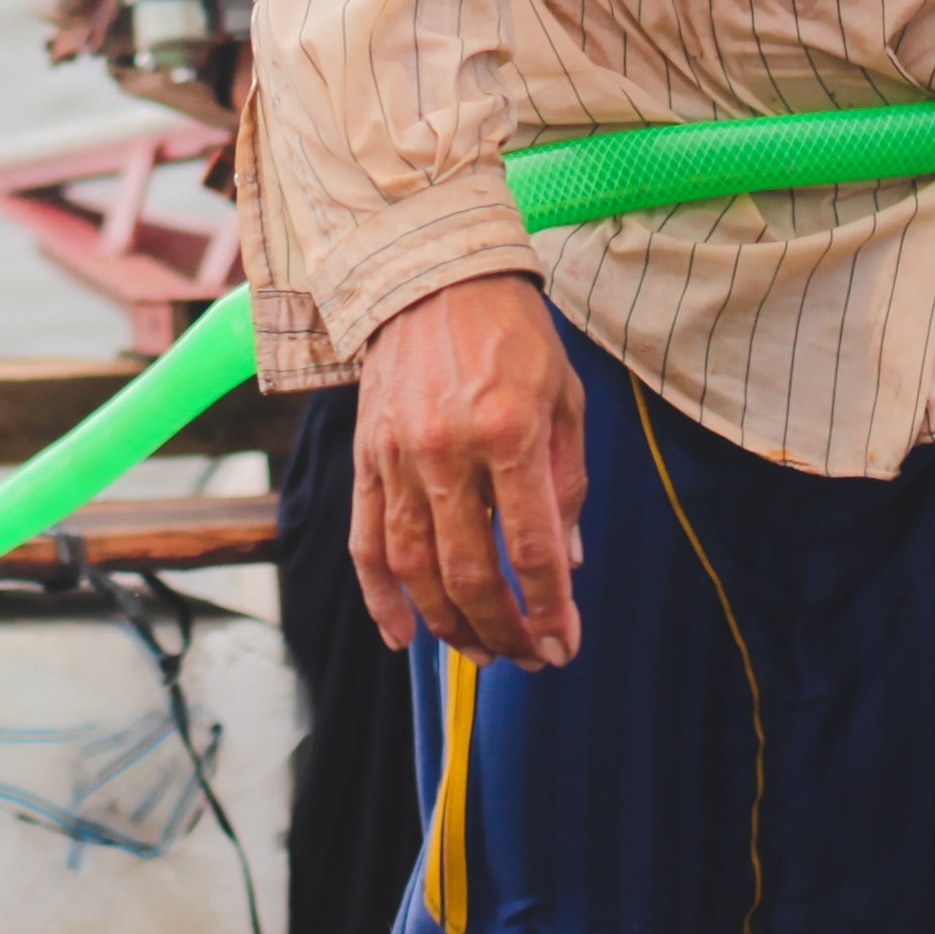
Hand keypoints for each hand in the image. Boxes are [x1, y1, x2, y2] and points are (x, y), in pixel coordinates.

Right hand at [351, 273, 588, 668]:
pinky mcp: (366, 458)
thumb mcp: (565, 398)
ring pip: (414, 569)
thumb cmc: (514, 335)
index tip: (564, 645)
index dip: (549, 609)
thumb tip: (570, 564)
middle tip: (526, 659)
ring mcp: (397, 457)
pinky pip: (364, 543)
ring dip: (448, 625)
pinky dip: (380, 597)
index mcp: (509, 431)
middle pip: (469, 572)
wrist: (432, 274)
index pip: (531, 547)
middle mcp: (447, 449)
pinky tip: (402, 637)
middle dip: (502, 630)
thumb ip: (568, 482)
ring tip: (480, 653)